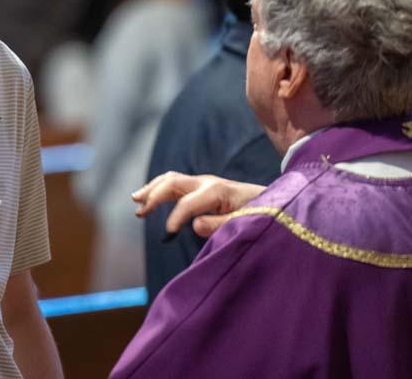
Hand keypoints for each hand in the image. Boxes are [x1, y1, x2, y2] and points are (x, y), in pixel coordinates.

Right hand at [131, 172, 265, 237]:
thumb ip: (221, 225)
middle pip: (172, 182)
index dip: (175, 217)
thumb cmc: (262, 215)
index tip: (167, 233)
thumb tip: (194, 224)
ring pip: (170, 179)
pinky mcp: (202, 186)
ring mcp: (204, 182)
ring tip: (136, 200)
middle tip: (139, 212)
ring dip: (152, 188)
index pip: (188, 202)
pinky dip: (159, 188)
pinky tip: (149, 199)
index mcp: (218, 191)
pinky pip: (175, 182)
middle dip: (153, 195)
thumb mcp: (246, 223)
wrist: (275, 202)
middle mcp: (207, 182)